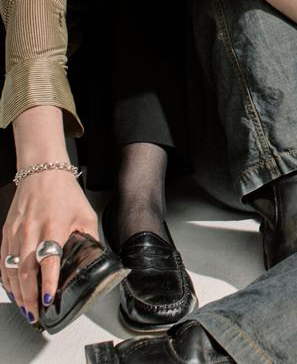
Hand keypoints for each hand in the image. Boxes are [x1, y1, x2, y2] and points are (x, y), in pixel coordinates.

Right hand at [1, 171, 96, 324]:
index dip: (48, 281)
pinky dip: (8, 281)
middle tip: (36, 315)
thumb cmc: (65, 193)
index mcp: (53, 226)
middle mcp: (31, 231)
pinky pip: (3, 263)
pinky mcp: (6, 234)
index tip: (48, 298)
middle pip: (26, 272)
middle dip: (30, 297)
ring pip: (12, 271)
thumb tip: (95, 258)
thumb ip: (89, 238)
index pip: (48, 259)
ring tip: (26, 310)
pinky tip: (15, 292)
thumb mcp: (85, 214)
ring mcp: (15, 234)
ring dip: (18, 293)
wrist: (42, 173)